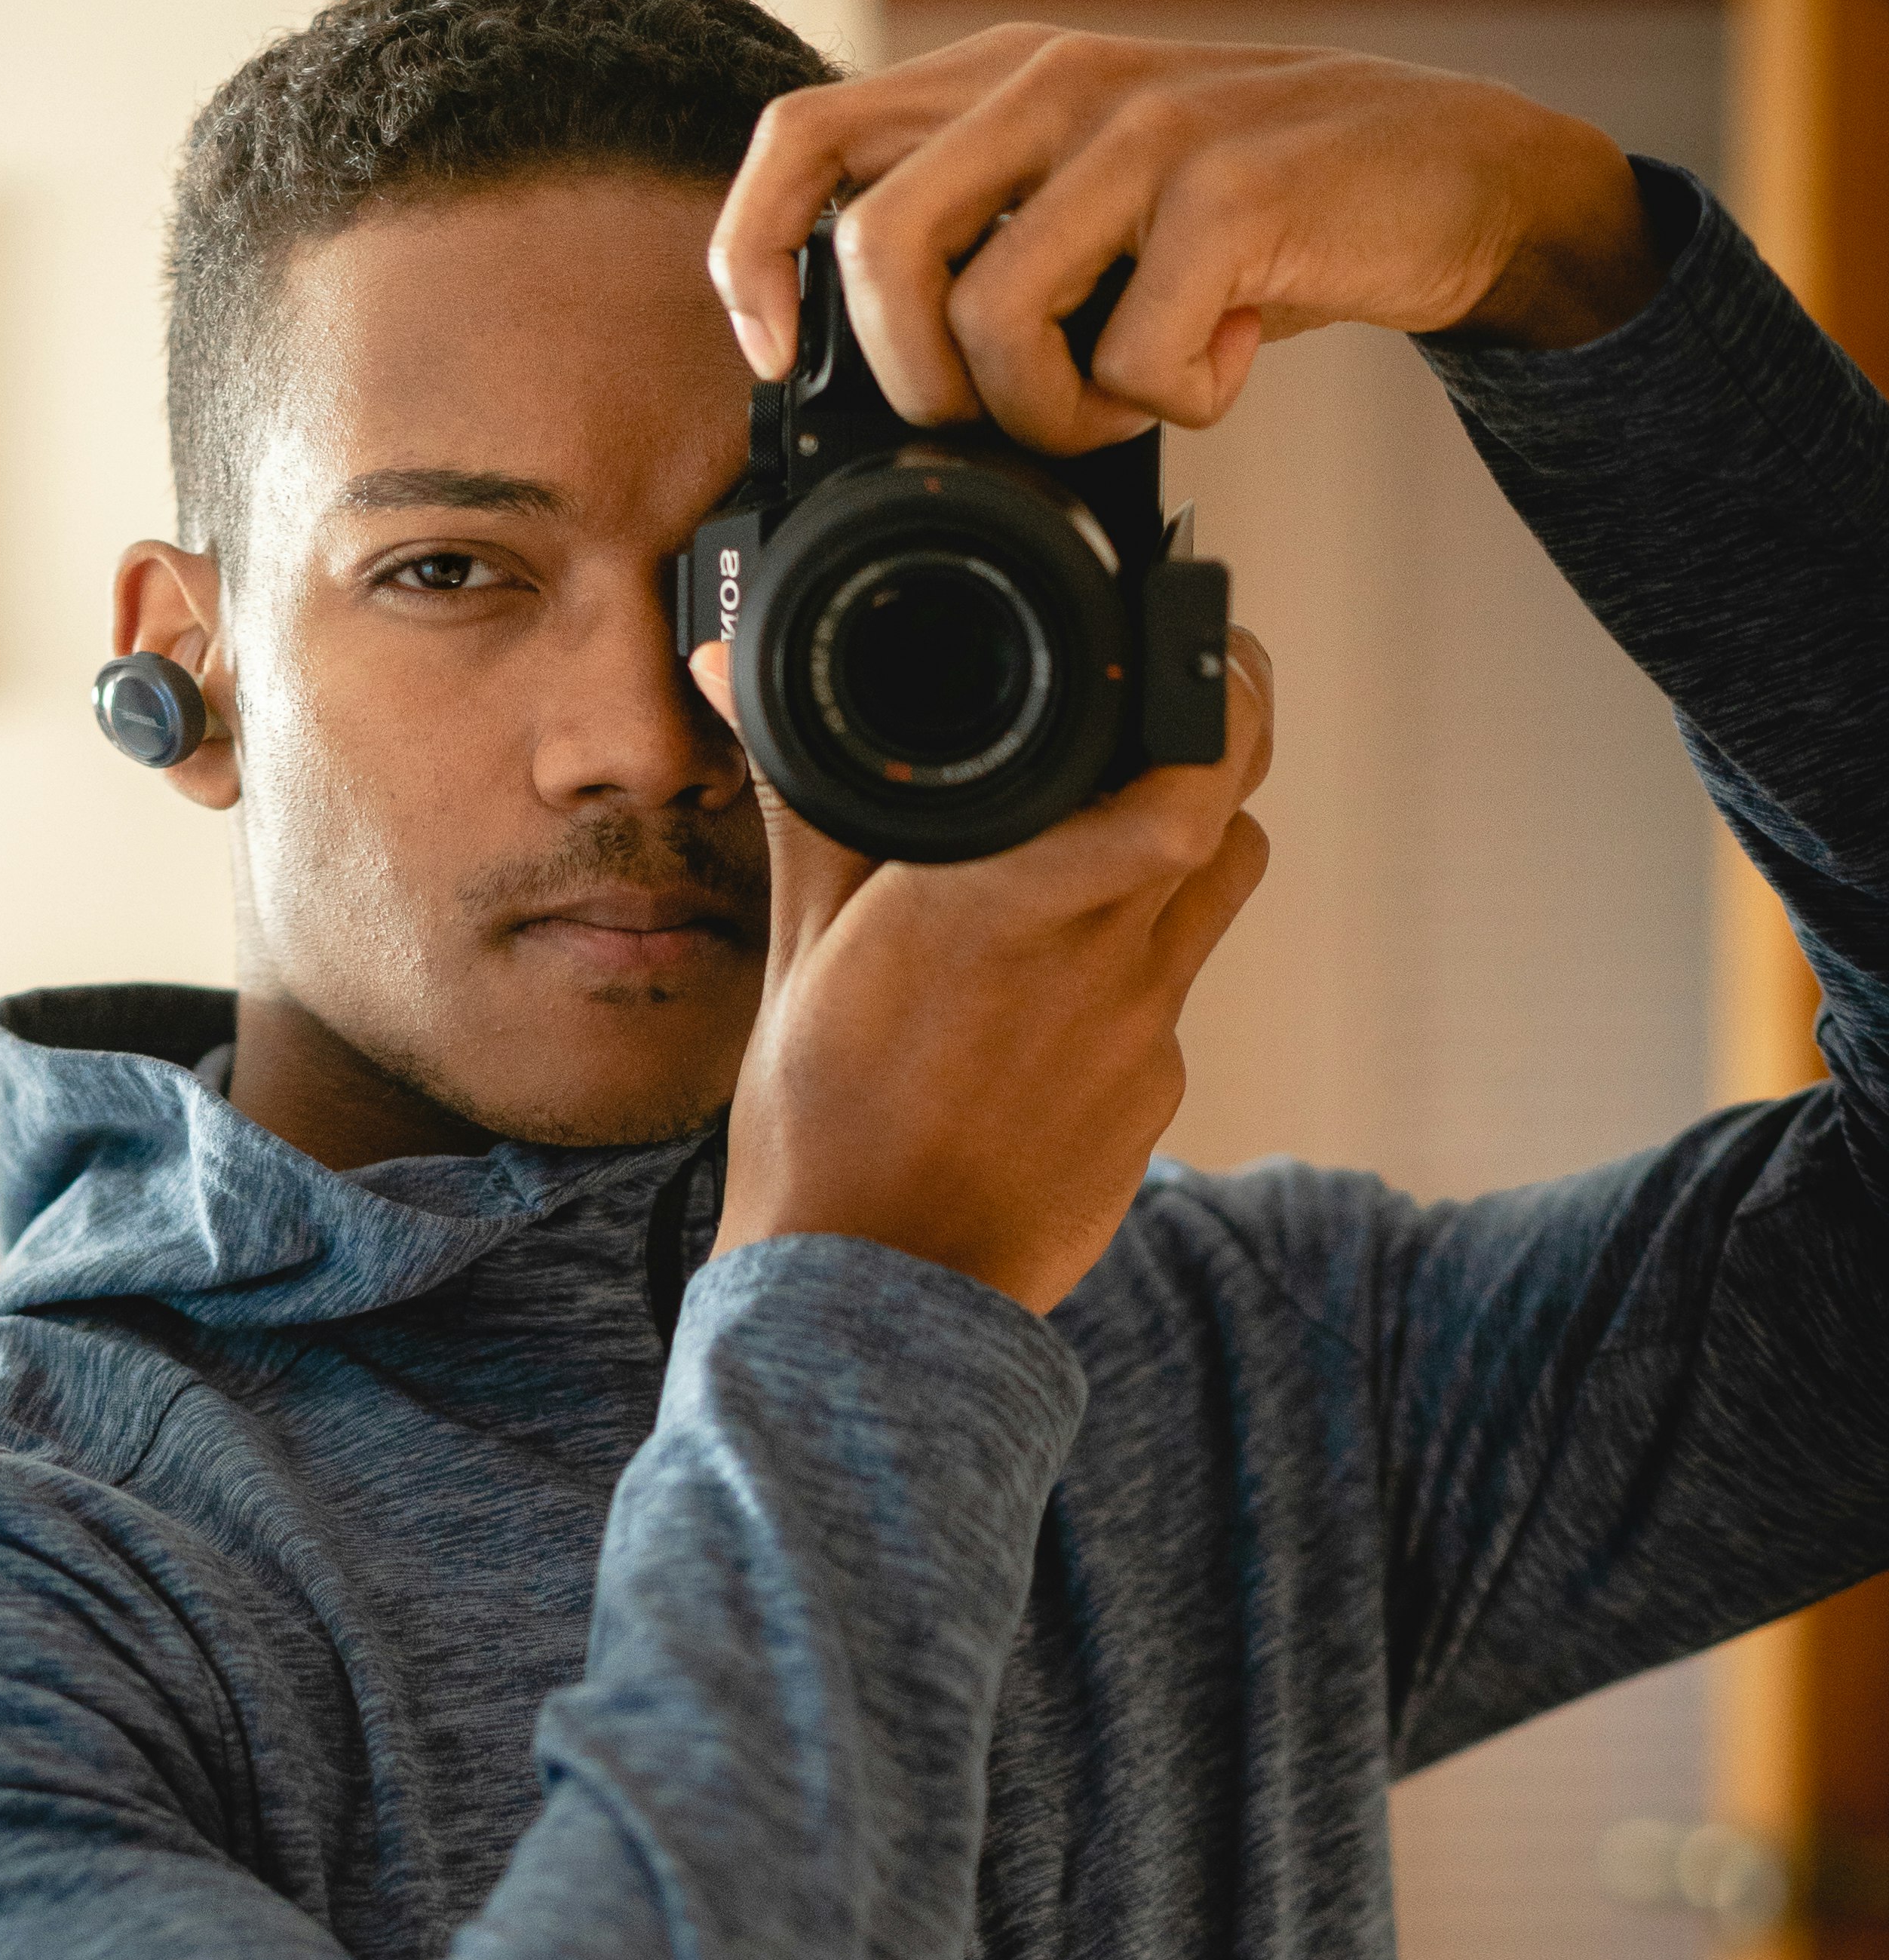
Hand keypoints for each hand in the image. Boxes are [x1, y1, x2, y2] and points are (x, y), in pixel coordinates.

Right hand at [690, 629, 1274, 1313]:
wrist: (873, 1302)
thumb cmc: (820, 1132)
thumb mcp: (797, 949)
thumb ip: (801, 800)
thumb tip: (729, 672)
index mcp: (1008, 895)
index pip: (1188, 768)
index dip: (1218, 694)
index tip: (1198, 658)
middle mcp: (1101, 955)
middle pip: (1230, 805)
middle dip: (1216, 743)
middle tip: (1177, 718)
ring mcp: (1145, 1034)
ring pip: (1221, 889)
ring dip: (1191, 846)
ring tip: (1115, 845)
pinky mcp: (1157, 1102)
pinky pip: (1174, 998)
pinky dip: (1137, 971)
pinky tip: (1058, 1000)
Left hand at [708, 26, 1664, 454]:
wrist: (1449, 172)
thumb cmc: (1247, 217)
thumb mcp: (1089, 204)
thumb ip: (979, 242)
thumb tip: (859, 382)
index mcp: (995, 80)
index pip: (801, 138)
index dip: (756, 258)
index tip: (778, 363)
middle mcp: (1053, 82)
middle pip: (877, 250)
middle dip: (921, 384)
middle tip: (1002, 421)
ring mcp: (1145, 130)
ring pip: (994, 317)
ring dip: (1054, 414)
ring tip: (1131, 400)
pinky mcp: (1235, 194)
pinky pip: (1133, 358)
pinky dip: (1171, 406)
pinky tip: (1220, 368)